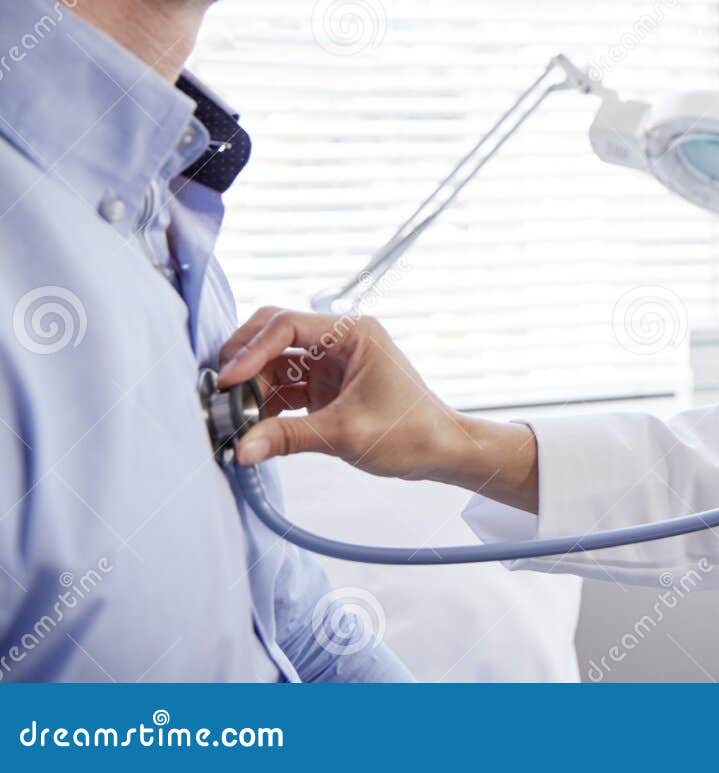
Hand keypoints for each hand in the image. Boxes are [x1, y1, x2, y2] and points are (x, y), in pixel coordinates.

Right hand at [216, 309, 535, 506]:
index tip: (228, 380)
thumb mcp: (346, 434)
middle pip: (274, 336)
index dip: (251, 350)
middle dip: (245, 361)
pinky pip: (285, 386)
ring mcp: (332, 362)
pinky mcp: (326, 386)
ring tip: (232, 415)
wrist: (441, 451)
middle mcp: (340, 339)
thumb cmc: (409, 433)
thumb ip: (289, 438)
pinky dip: (266, 404)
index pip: (287, 326)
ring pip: (275, 363)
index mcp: (353, 333)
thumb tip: (241, 449)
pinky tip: (250, 425)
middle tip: (219, 392)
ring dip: (252, 387)